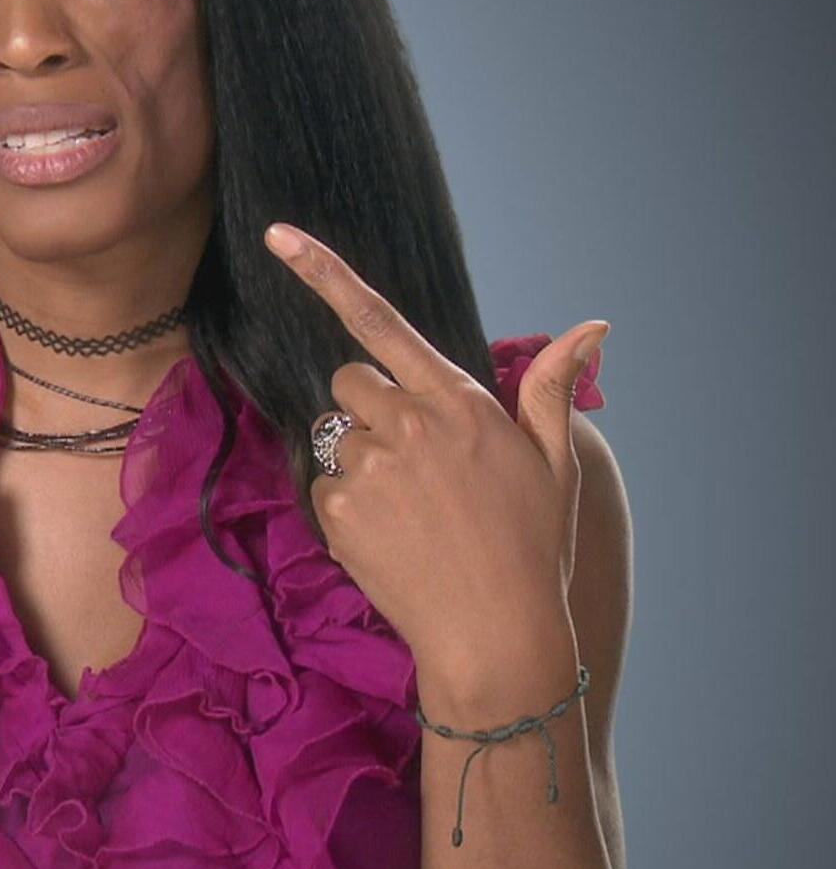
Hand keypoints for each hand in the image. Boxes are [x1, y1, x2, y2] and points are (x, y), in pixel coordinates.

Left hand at [262, 221, 608, 680]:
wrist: (496, 632)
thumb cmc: (531, 544)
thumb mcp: (554, 462)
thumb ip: (550, 388)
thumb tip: (592, 326)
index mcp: (458, 401)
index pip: (379, 321)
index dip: (322, 273)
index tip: (277, 235)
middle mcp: (407, 424)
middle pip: (351, 381)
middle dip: (371, 407)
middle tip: (416, 460)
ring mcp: (368, 467)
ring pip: (339, 436)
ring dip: (363, 461)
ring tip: (414, 510)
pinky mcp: (338, 510)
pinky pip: (326, 488)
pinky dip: (349, 509)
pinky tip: (392, 537)